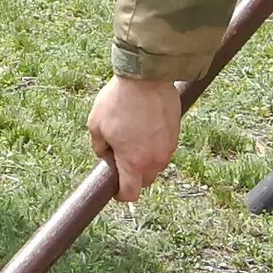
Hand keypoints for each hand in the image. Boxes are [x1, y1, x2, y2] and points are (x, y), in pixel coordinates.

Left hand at [87, 74, 183, 204]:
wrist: (147, 78)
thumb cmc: (118, 101)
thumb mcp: (96, 125)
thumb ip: (99, 147)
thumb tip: (106, 156)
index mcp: (133, 163)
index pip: (130, 194)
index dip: (120, 194)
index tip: (114, 186)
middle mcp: (154, 160)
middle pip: (144, 180)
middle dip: (132, 175)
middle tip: (119, 156)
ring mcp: (168, 148)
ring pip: (155, 164)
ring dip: (144, 159)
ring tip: (131, 136)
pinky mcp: (175, 134)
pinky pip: (164, 149)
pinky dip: (154, 145)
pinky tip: (143, 127)